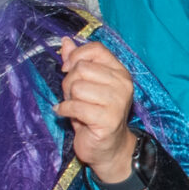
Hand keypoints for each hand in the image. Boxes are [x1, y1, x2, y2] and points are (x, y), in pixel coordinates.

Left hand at [54, 37, 137, 182]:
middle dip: (69, 82)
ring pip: (77, 87)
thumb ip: (77, 62)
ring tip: (75, 107)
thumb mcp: (86, 84)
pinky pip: (75, 106)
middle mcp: (123, 84)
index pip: (96, 49)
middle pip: (82, 69)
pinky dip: (65, 110)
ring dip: (69, 98)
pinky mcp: (108, 120)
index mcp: (120, 72)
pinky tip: (67, 115)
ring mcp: (117, 102)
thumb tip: (65, 41)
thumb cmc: (94, 114)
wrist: (108, 148)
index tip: (67, 69)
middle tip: (73, 96)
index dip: (76, 56)